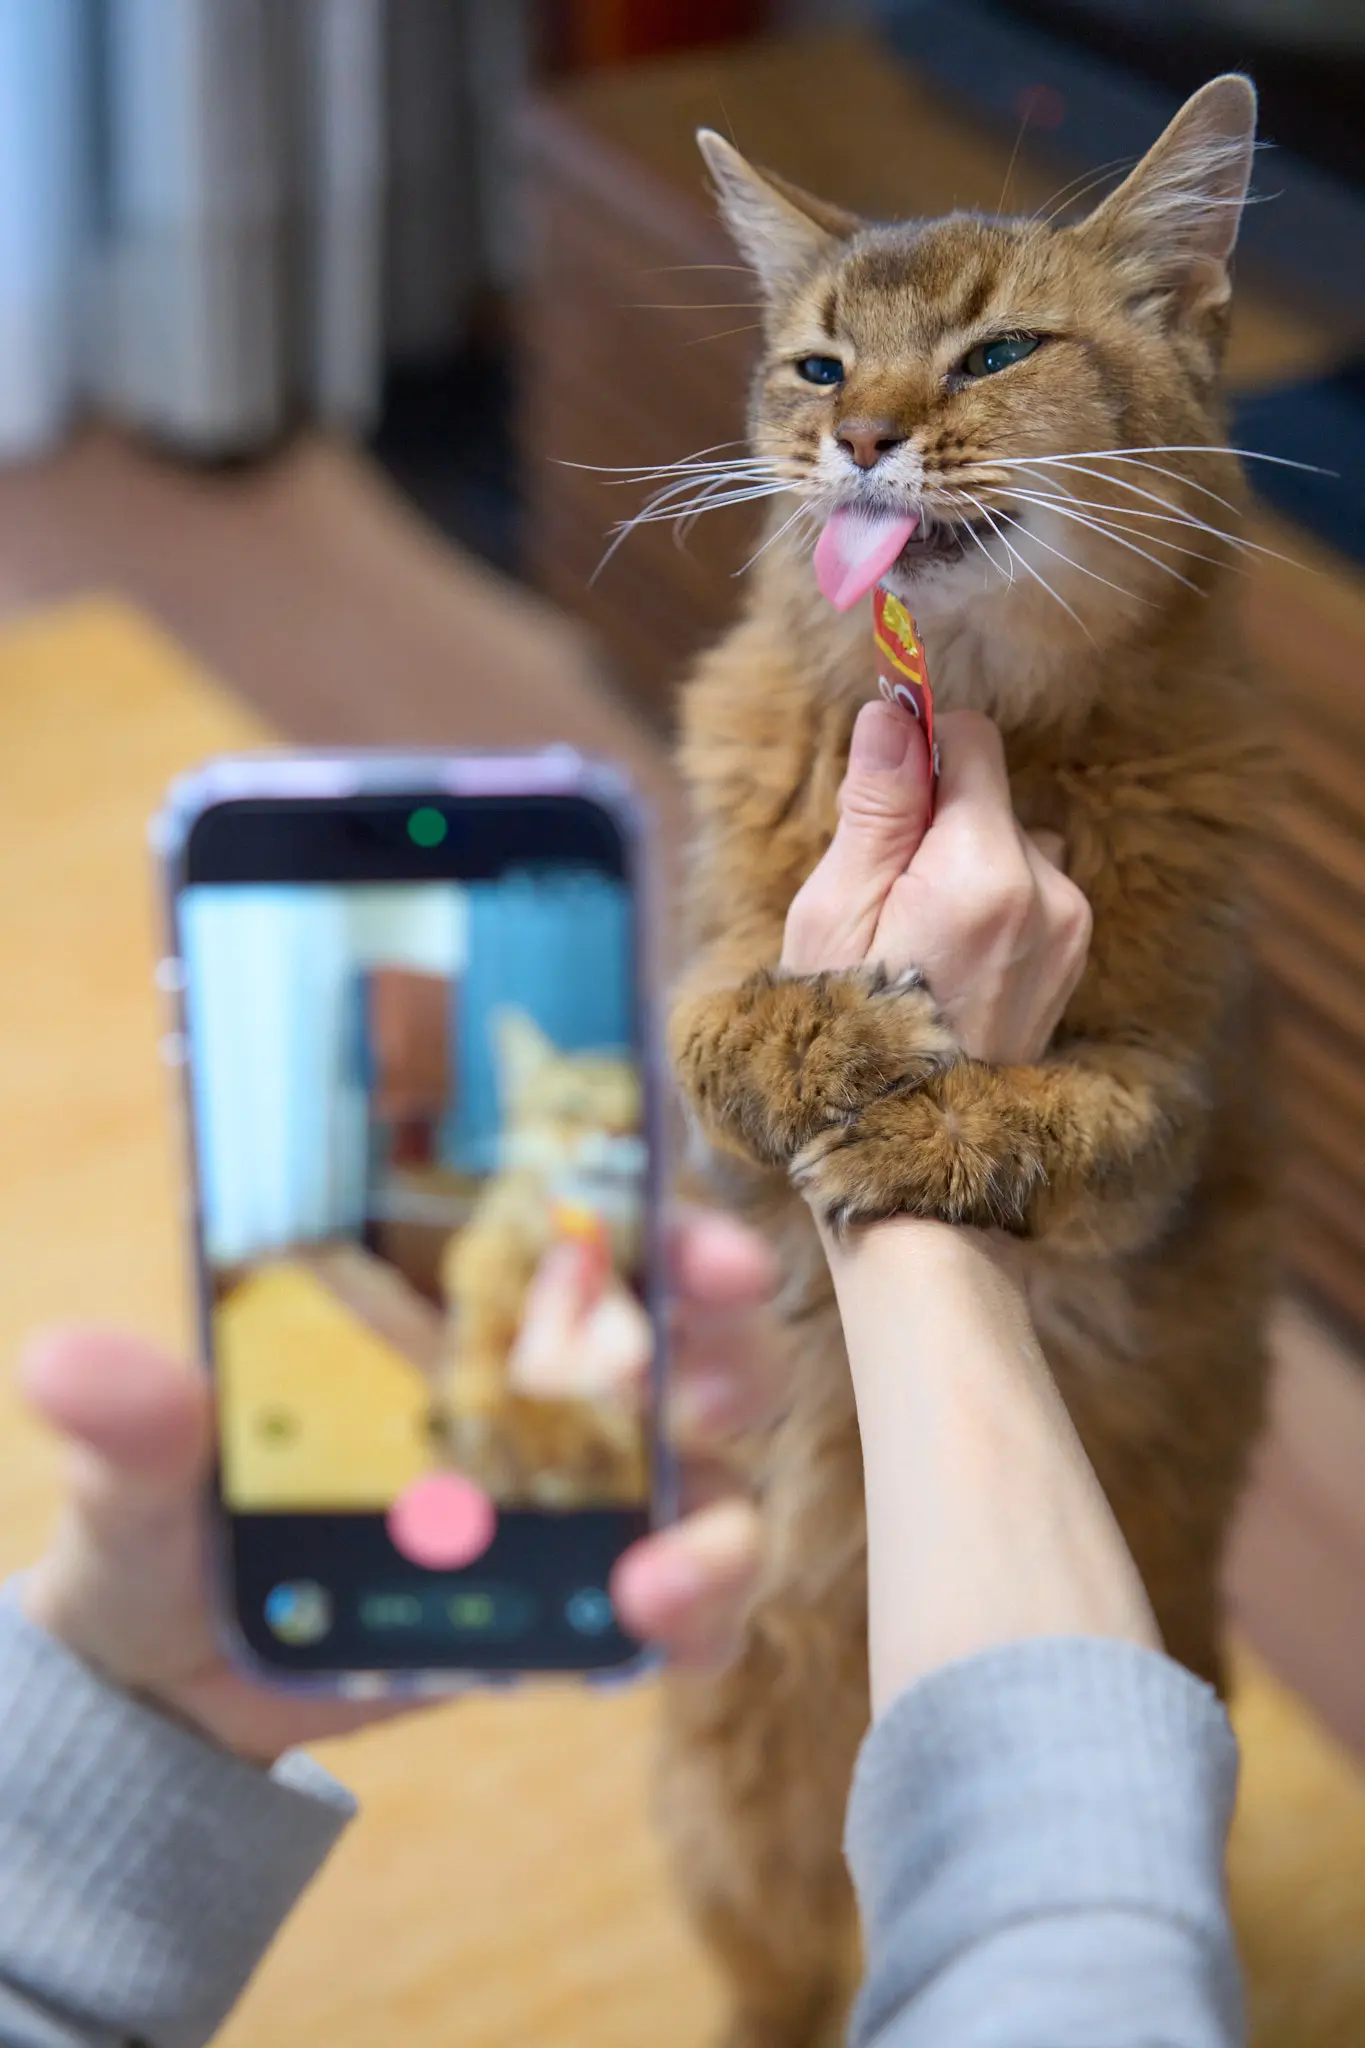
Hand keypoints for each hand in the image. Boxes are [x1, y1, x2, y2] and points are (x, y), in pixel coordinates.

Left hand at [19, 1209, 781, 1764]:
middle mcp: (544, 1377)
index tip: (696, 1249)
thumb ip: (131, 1421)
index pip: (587, 1228)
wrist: (181, 1674)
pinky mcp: (590, 1593)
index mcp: (457, 1299)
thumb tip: (66, 1363)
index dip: (661, 1222)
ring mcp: (581, 1489)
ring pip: (714, 1474)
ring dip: (722, 1518)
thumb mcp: (144, 1469)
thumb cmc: (173, 1521)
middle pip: (689, 1335)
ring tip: (658, 1576)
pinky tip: (656, 1633)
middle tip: (706, 1391)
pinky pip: (691, 1601)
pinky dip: (702, 1617)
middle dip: (728, 1348)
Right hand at [782, 703, 1090, 1064]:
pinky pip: (1033, 893)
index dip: (919, 751)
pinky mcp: (1073, 960)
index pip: (973, 742)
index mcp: (985, 872)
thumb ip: (877, 806)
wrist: (905, 1145)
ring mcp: (1070, 930)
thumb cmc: (849, 1031)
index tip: (880, 790)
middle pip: (991, 796)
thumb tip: (892, 713)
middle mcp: (1048, 891)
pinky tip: (949, 962)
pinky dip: (992, 906)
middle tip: (885, 898)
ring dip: (967, 866)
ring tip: (917, 939)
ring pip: (1013, 844)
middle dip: (937, 823)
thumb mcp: (835, 912)